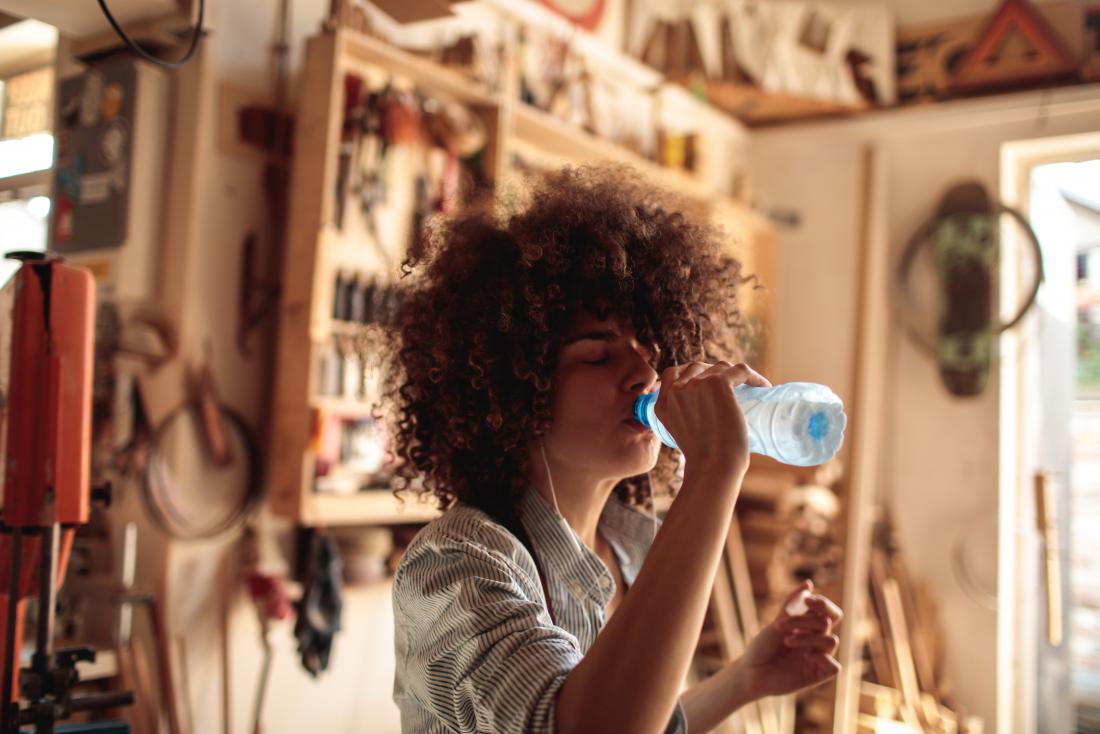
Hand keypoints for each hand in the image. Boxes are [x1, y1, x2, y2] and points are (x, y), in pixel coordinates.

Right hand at [653, 361, 770, 473]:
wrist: (713, 468)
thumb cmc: (704, 461)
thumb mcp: (681, 436)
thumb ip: (683, 419)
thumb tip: (704, 411)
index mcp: (662, 404)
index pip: (672, 374)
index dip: (690, 374)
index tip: (705, 381)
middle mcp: (676, 391)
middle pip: (697, 367)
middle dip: (713, 373)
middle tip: (731, 387)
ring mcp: (696, 385)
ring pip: (719, 368)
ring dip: (733, 375)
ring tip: (747, 387)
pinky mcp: (718, 384)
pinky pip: (740, 371)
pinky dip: (754, 377)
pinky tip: (763, 386)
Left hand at [733, 580, 842, 698]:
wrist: (750, 672)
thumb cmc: (762, 647)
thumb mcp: (777, 622)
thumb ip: (792, 605)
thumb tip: (809, 583)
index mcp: (809, 627)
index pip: (829, 612)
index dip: (823, 604)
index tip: (808, 601)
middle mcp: (816, 641)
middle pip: (831, 622)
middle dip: (812, 617)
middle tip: (790, 620)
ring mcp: (818, 658)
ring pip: (831, 641)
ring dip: (809, 637)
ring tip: (787, 640)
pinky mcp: (818, 675)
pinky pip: (834, 667)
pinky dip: (823, 658)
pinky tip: (806, 656)